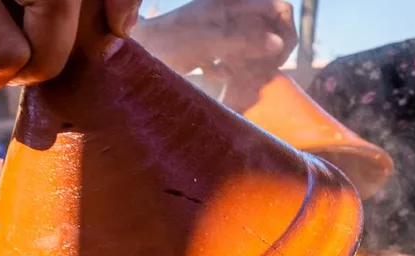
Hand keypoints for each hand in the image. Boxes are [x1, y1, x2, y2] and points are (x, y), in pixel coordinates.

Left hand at [134, 0, 295, 77]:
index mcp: (231, 5)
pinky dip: (233, 78)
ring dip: (254, 68)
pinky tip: (228, 88)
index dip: (285, 33)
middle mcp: (227, 16)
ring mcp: (216, 36)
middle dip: (271, 54)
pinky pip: (230, 66)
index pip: (278, 9)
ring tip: (248, 86)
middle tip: (264, 76)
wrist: (129, 57)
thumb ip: (243, 39)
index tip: (278, 58)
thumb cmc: (168, 44)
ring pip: (250, 50)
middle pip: (267, 31)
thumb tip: (279, 43)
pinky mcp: (205, 56)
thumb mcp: (209, 40)